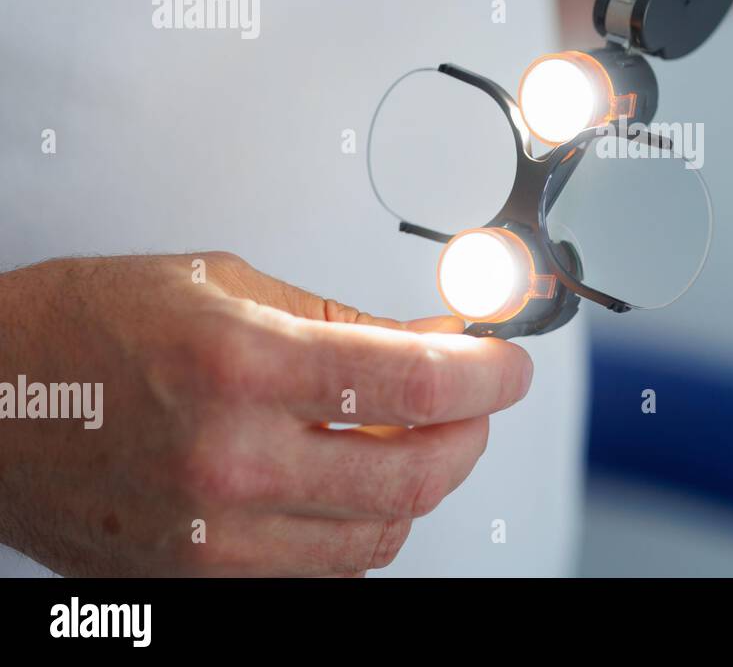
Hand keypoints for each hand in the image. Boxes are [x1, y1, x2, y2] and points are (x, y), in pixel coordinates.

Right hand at [0, 252, 531, 575]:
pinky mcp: (198, 583)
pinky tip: (356, 488)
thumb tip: (434, 338)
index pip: (417, 383)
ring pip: (380, 537)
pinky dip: (362, 531)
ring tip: (417, 438)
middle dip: (471, 432)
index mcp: (241, 367)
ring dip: (423, 485)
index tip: (510, 363)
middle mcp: (231, 463)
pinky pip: (324, 574)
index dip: (489, 372)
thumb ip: (342, 320)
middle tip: (478, 398)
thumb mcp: (224, 286)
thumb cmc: (86, 331)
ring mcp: (214, 539)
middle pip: (416, 475)